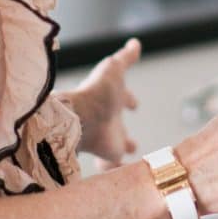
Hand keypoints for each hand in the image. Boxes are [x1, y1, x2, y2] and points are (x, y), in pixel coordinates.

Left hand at [65, 38, 140, 167]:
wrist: (82, 117)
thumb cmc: (98, 91)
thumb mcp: (114, 68)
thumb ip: (125, 58)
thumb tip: (135, 42)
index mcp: (111, 100)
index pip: (123, 98)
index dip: (129, 99)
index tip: (134, 104)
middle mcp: (110, 119)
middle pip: (118, 127)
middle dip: (124, 133)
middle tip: (132, 143)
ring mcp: (108, 138)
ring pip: (117, 147)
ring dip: (122, 151)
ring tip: (127, 159)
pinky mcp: (107, 154)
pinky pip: (114, 166)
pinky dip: (119, 170)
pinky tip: (123, 176)